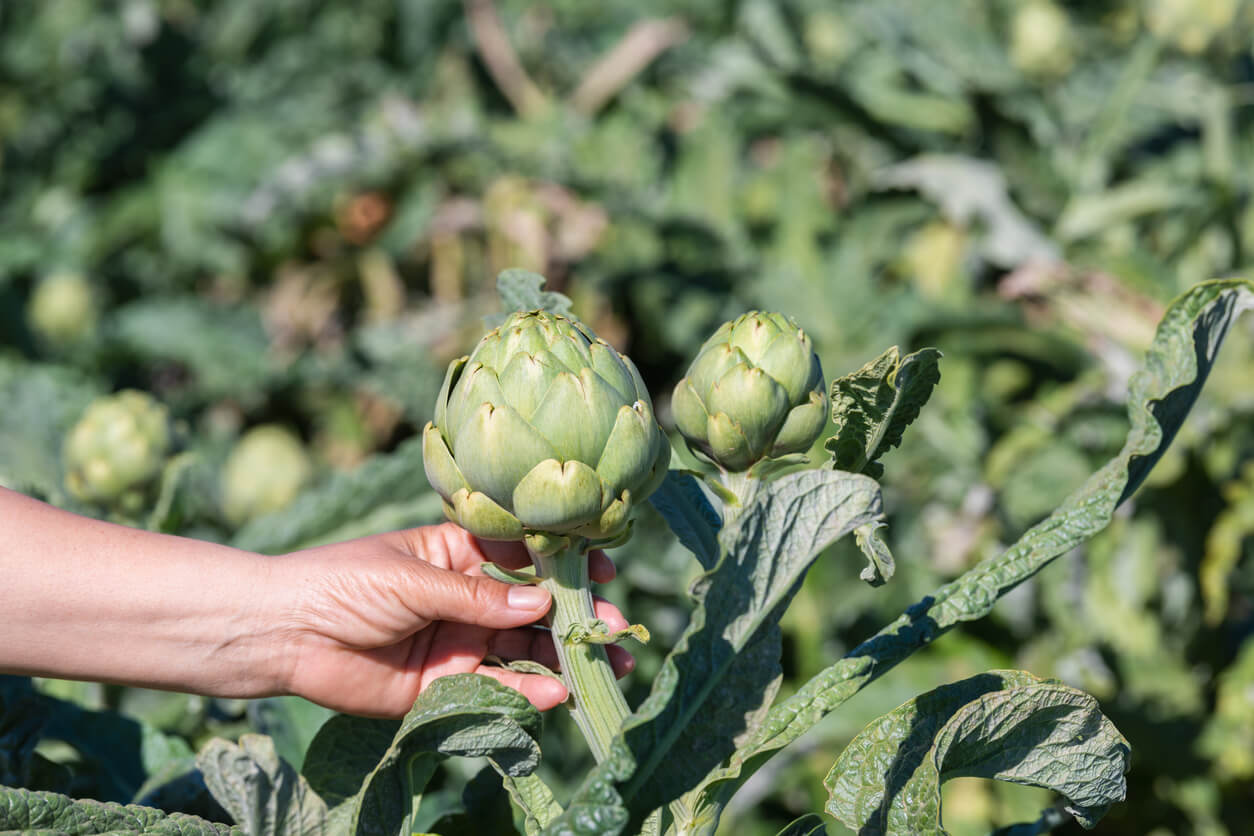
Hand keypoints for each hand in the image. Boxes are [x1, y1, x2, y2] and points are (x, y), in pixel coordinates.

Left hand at [274, 522, 633, 716]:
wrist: (284, 634)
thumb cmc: (344, 583)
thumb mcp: (416, 577)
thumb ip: (481, 597)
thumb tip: (545, 603)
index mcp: (455, 555)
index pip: (522, 558)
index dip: (563, 565)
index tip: (603, 571)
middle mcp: (464, 598)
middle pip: (531, 609)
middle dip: (574, 619)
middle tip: (616, 630)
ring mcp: (457, 642)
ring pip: (521, 650)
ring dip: (562, 659)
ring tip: (603, 666)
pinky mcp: (443, 685)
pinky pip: (494, 687)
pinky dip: (527, 692)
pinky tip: (558, 692)